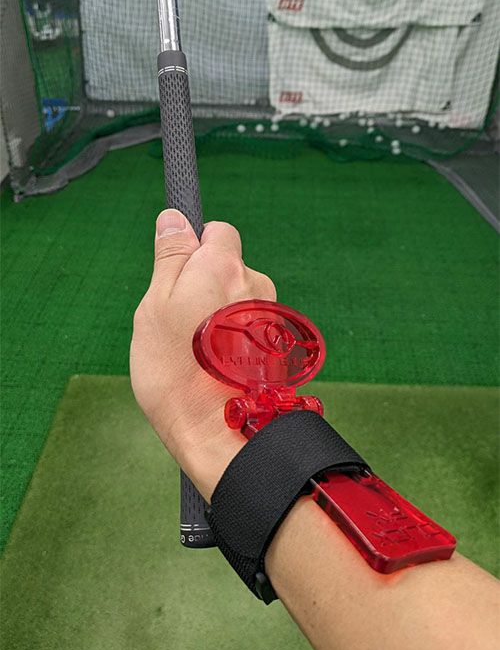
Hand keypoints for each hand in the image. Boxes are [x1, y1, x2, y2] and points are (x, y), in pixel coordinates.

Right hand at [130, 209, 275, 499]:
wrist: (217, 431)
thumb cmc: (175, 368)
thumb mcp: (154, 305)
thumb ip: (169, 257)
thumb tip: (174, 218)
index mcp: (224, 266)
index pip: (219, 231)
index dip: (197, 248)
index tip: (179, 276)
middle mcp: (256, 283)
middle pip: (230, 267)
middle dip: (208, 284)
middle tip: (179, 322)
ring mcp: (271, 315)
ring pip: (240, 299)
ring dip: (222, 314)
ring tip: (197, 350)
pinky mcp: (278, 344)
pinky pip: (252, 327)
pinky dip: (236, 338)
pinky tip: (217, 364)